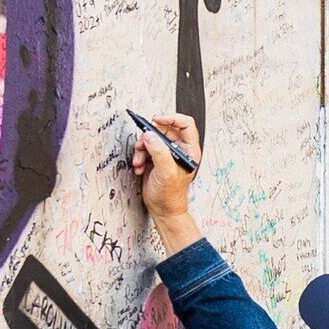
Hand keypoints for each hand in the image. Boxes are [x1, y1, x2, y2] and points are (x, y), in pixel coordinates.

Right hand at [126, 114, 203, 246]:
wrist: (162, 210)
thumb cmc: (171, 196)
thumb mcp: (166, 172)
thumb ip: (159, 152)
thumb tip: (150, 136)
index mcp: (189, 150)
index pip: (185, 124)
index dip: (171, 118)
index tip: (157, 120)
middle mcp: (179, 149)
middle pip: (164, 129)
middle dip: (150, 136)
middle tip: (143, 144)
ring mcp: (166, 153)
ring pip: (152, 138)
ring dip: (142, 148)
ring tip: (139, 161)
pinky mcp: (155, 159)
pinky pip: (145, 149)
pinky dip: (139, 156)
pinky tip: (140, 167)